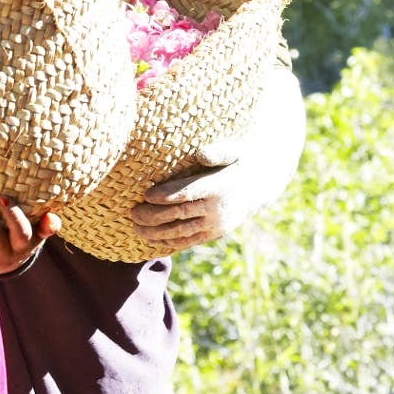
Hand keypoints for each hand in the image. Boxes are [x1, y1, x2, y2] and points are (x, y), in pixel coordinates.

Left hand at [130, 161, 248, 249]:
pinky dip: (168, 242)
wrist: (260, 185)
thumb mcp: (233, 150)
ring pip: (181, 232)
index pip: (188, 193)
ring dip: (156, 233)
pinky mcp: (214, 234)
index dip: (166, 196)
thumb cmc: (238, 161)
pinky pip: (188, 241)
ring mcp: (216, 224)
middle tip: (132, 213)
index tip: (146, 195)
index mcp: (219, 186)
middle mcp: (217, 209)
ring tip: (136, 228)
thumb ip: (217, 151)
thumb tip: (200, 154)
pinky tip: (151, 239)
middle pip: (179, 215)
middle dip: (153, 216)